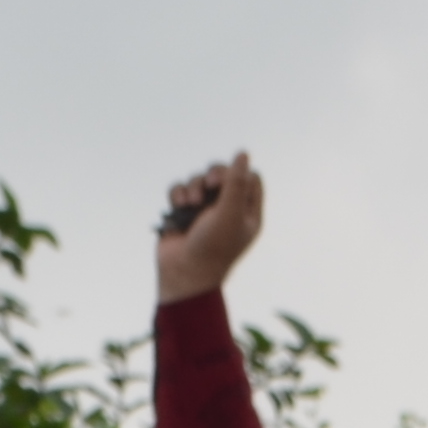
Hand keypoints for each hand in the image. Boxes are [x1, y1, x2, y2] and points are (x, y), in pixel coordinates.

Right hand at [155, 153, 262, 303]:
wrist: (181, 275)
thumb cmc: (211, 248)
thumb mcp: (230, 214)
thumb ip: (236, 183)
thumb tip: (243, 152)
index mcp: (247, 214)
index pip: (250, 179)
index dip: (239, 173)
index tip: (227, 181)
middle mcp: (227, 210)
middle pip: (223, 174)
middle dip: (214, 175)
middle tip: (209, 183)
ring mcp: (203, 212)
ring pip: (199, 180)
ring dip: (193, 187)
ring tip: (190, 204)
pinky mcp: (181, 213)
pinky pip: (180, 189)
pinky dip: (178, 194)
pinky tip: (178, 207)